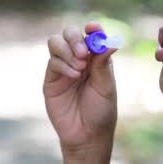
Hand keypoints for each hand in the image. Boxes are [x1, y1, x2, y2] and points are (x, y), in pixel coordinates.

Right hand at [43, 22, 117, 156]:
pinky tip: (74, 76)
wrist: (87, 135)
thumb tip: (110, 42)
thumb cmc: (101, 111)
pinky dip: (63, 64)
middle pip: (69, 33)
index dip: (92, 28)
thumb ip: (103, 64)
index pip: (91, 35)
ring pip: (55, 43)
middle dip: (74, 38)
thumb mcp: (106, 86)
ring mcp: (63, 68)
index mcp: (96, 58)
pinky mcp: (51, 79)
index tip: (92, 28)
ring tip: (80, 66)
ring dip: (66, 49)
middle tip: (83, 52)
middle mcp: (79, 59)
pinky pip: (52, 62)